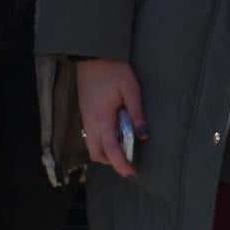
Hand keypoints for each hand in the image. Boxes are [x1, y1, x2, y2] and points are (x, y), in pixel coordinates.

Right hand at [75, 59, 145, 177]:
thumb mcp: (130, 88)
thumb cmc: (113, 69)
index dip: (120, 164)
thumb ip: (137, 113)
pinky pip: (91, 137)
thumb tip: (143, 135)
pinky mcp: (85, 114)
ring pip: (92, 146)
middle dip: (112, 162)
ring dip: (106, 153)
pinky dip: (102, 142)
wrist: (92, 56)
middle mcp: (90, 121)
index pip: (109, 148)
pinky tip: (116, 134)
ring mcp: (85, 118)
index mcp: (101, 116)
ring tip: (124, 147)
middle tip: (129, 160)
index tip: (131, 173)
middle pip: (96, 153)